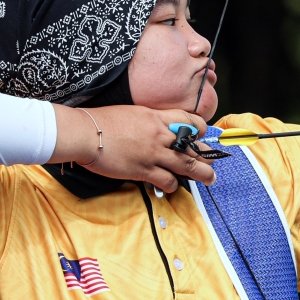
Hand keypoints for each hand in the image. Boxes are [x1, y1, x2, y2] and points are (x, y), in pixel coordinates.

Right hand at [51, 105, 215, 191]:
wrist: (85, 133)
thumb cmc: (102, 122)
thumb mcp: (133, 113)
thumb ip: (150, 121)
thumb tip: (158, 129)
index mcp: (157, 117)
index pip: (190, 121)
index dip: (200, 129)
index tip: (201, 136)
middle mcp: (160, 135)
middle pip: (194, 146)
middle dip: (207, 156)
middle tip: (213, 163)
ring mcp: (154, 154)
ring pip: (187, 166)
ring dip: (202, 174)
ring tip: (209, 179)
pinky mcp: (144, 170)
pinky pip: (167, 180)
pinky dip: (172, 186)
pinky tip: (172, 187)